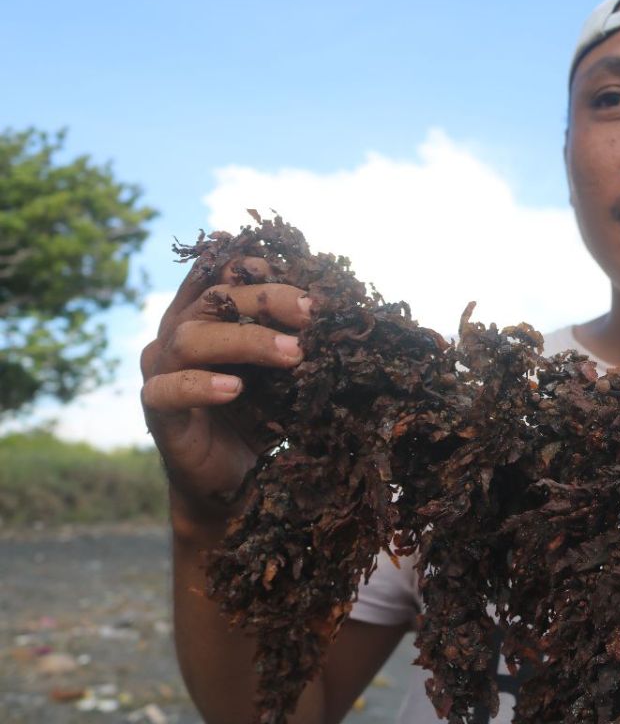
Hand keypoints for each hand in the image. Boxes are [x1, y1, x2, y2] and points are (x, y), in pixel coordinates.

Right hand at [140, 256, 310, 532]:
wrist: (233, 475)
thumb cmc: (259, 413)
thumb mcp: (282, 370)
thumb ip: (294, 336)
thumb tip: (342, 310)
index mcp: (205, 314)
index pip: (220, 273)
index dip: (253, 264)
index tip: (297, 270)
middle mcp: (177, 333)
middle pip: (212, 299)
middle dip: (267, 299)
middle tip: (313, 311)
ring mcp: (160, 369)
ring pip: (190, 339)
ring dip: (246, 341)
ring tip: (292, 353)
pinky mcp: (156, 409)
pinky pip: (168, 390)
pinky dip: (200, 386)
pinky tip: (234, 389)